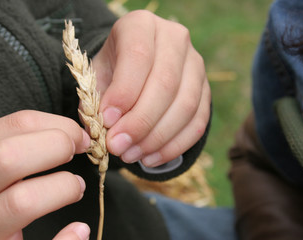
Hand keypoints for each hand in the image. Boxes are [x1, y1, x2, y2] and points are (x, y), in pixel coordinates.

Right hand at [0, 110, 90, 239]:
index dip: (59, 126)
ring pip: (21, 202)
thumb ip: (14, 146)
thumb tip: (71, 136)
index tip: (78, 135)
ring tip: (75, 187)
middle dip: (56, 147)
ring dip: (62, 189)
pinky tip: (77, 229)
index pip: (15, 125)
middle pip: (9, 157)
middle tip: (76, 152)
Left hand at [93, 10, 210, 166]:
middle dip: (140, 122)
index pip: (138, 57)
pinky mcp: (206, 90)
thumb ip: (96, 100)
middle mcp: (175, 38)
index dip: (124, 93)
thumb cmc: (113, 71)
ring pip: (186, 106)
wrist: (138, 67)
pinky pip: (198, 122)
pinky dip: (174, 146)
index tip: (107, 122)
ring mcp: (196, 64)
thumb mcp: (97, 76)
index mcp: (141, 26)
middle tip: (118, 147)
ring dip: (156, 138)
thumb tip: (102, 132)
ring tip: (131, 156)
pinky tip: (150, 159)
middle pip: (166, 84)